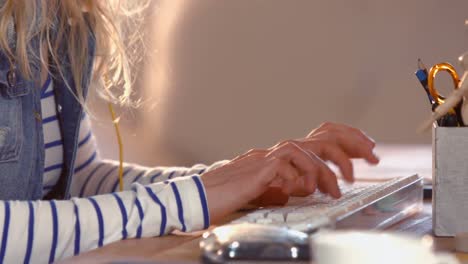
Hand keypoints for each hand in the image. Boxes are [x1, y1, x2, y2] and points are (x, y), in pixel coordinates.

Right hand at [200, 122, 378, 222]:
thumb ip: (290, 183)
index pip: (321, 137)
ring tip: (336, 189)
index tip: (368, 149)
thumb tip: (307, 186)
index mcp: (285, 154)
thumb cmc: (234, 192)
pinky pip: (293, 166)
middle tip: (372, 156)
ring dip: (329, 171)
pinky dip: (302, 179)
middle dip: (353, 143)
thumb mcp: (271, 188)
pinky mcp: (264, 167)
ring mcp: (272, 155)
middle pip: (325, 135)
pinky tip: (299, 190)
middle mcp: (281, 149)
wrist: (207, 194)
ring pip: (312, 151)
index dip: (348, 138)